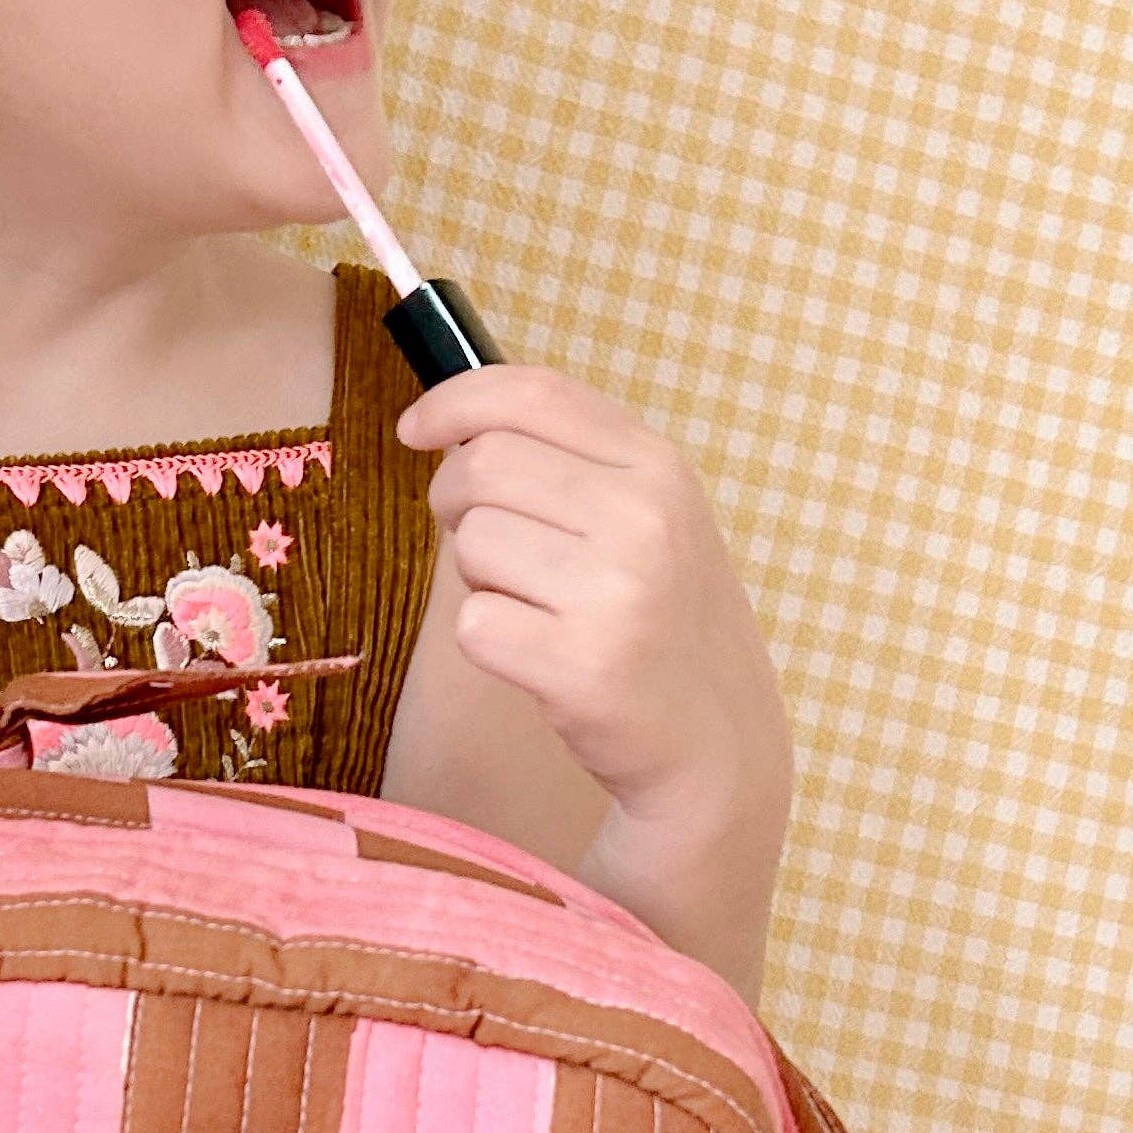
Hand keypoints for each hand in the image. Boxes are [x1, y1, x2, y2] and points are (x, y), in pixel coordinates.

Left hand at [393, 365, 789, 825]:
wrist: (717, 740)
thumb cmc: (661, 618)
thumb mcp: (649, 515)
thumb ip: (569, 459)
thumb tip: (449, 428)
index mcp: (658, 466)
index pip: (532, 393)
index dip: (455, 401)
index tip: (414, 429)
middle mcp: (643, 517)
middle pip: (482, 465)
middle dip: (455, 504)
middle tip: (490, 548)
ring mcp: (616, 591)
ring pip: (471, 544)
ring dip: (479, 580)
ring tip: (539, 609)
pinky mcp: (581, 664)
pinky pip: (473, 623)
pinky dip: (488, 641)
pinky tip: (540, 657)